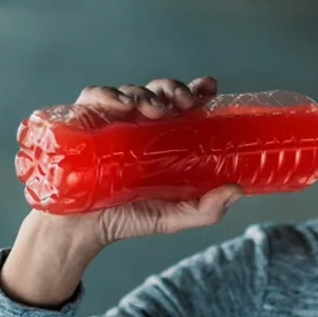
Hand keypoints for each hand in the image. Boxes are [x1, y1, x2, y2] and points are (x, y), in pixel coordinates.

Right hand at [2, 76, 241, 307]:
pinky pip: (94, 96)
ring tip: (155, 110)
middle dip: (174, 89)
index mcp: (163, 138)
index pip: (183, 105)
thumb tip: (237, 190)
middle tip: (184, 102)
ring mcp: (111, 120)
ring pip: (131, 91)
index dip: (197, 90)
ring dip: (146, 94)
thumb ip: (205, 209)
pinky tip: (121, 106)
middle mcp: (139, 124)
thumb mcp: (171, 217)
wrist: (80, 229)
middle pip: (159, 91)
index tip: (209, 87)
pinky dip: (108, 95)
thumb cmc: (126, 217)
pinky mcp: (82, 120)